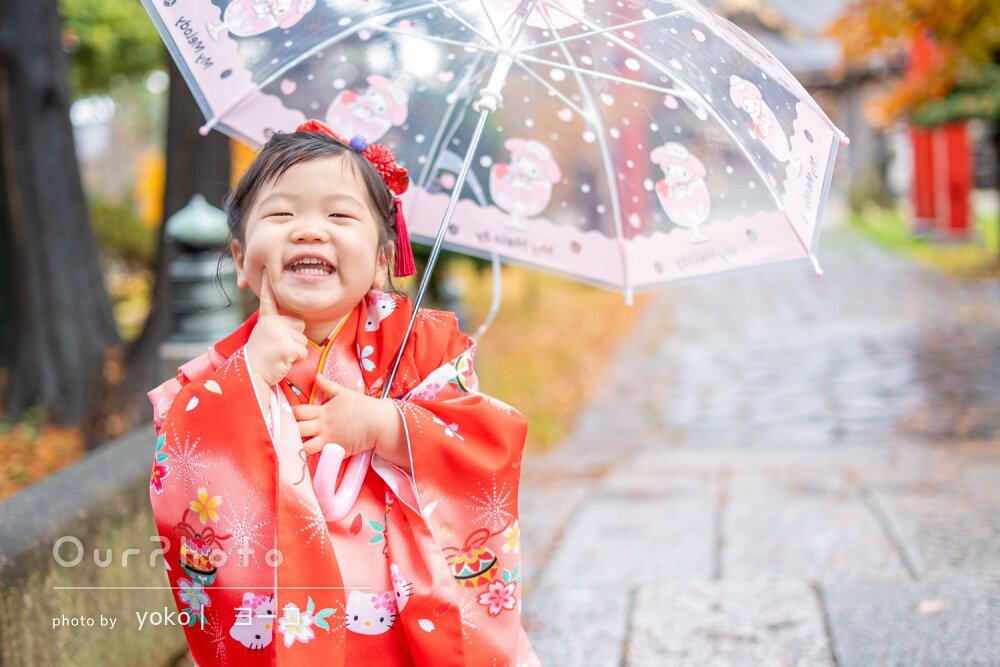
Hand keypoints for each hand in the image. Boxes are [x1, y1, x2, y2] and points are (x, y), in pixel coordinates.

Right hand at [245, 268, 308, 386]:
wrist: (252, 374)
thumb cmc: (262, 358)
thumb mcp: (266, 336)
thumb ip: (277, 326)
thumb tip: (296, 323)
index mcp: (266, 320)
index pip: (267, 299)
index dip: (266, 284)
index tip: (266, 270)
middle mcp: (272, 323)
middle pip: (299, 325)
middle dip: (294, 339)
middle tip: (277, 348)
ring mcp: (279, 333)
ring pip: (303, 340)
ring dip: (295, 351)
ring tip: (279, 355)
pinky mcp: (286, 346)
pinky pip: (303, 352)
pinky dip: (296, 360)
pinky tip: (282, 361)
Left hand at [294, 374, 407, 469]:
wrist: (378, 423)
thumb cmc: (362, 407)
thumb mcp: (344, 393)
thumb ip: (328, 386)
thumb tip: (316, 376)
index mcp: (323, 411)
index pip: (298, 411)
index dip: (290, 413)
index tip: (286, 415)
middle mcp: (322, 426)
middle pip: (297, 429)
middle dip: (289, 430)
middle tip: (285, 432)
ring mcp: (328, 440)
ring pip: (304, 446)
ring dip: (297, 446)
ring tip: (291, 447)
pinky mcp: (335, 451)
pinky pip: (318, 457)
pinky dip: (310, 458)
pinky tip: (303, 459)